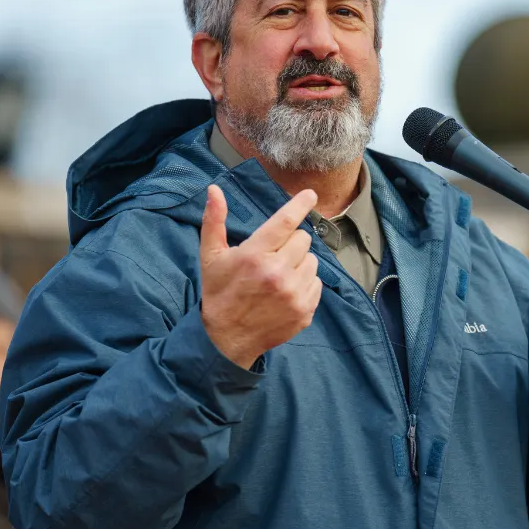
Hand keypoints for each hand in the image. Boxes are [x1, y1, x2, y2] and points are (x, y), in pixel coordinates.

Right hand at [200, 185, 321, 368]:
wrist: (227, 339)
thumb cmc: (219, 292)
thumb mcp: (210, 256)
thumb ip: (214, 220)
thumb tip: (214, 189)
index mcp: (255, 256)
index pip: (285, 222)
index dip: (300, 204)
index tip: (310, 195)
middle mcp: (278, 273)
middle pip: (303, 239)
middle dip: (290, 243)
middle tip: (273, 256)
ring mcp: (294, 294)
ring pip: (312, 261)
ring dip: (299, 263)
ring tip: (278, 276)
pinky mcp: (305, 310)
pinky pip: (317, 283)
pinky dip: (305, 283)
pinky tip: (285, 291)